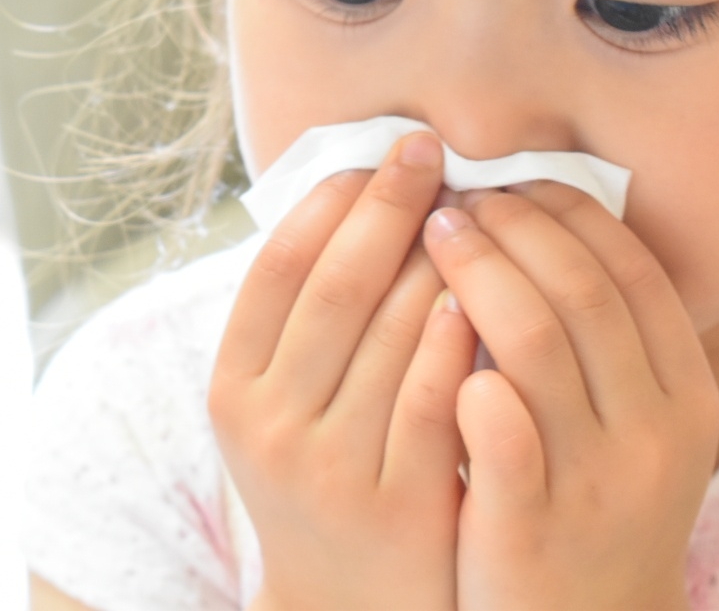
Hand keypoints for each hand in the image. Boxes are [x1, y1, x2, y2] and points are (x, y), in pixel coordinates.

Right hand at [212, 133, 478, 610]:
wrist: (348, 605)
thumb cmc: (328, 475)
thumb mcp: (285, 404)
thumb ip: (307, 320)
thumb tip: (355, 190)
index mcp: (233, 387)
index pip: (278, 267)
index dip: (330, 201)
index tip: (378, 154)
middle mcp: (270, 425)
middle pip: (336, 286)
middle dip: (388, 206)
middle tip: (430, 152)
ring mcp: (331, 468)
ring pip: (389, 331)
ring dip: (435, 256)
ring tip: (470, 206)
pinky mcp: (397, 506)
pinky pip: (433, 396)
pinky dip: (456, 334)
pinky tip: (485, 291)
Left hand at [423, 182, 718, 609]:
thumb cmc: (589, 502)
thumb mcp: (628, 422)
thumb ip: (602, 338)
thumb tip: (542, 217)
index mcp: (685, 394)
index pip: (631, 269)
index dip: (566, 211)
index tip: (509, 177)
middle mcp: (656, 432)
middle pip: (581, 291)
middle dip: (512, 227)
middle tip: (456, 196)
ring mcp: (597, 482)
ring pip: (537, 345)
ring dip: (478, 273)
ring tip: (430, 234)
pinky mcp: (532, 525)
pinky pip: (505, 436)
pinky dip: (471, 374)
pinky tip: (435, 326)